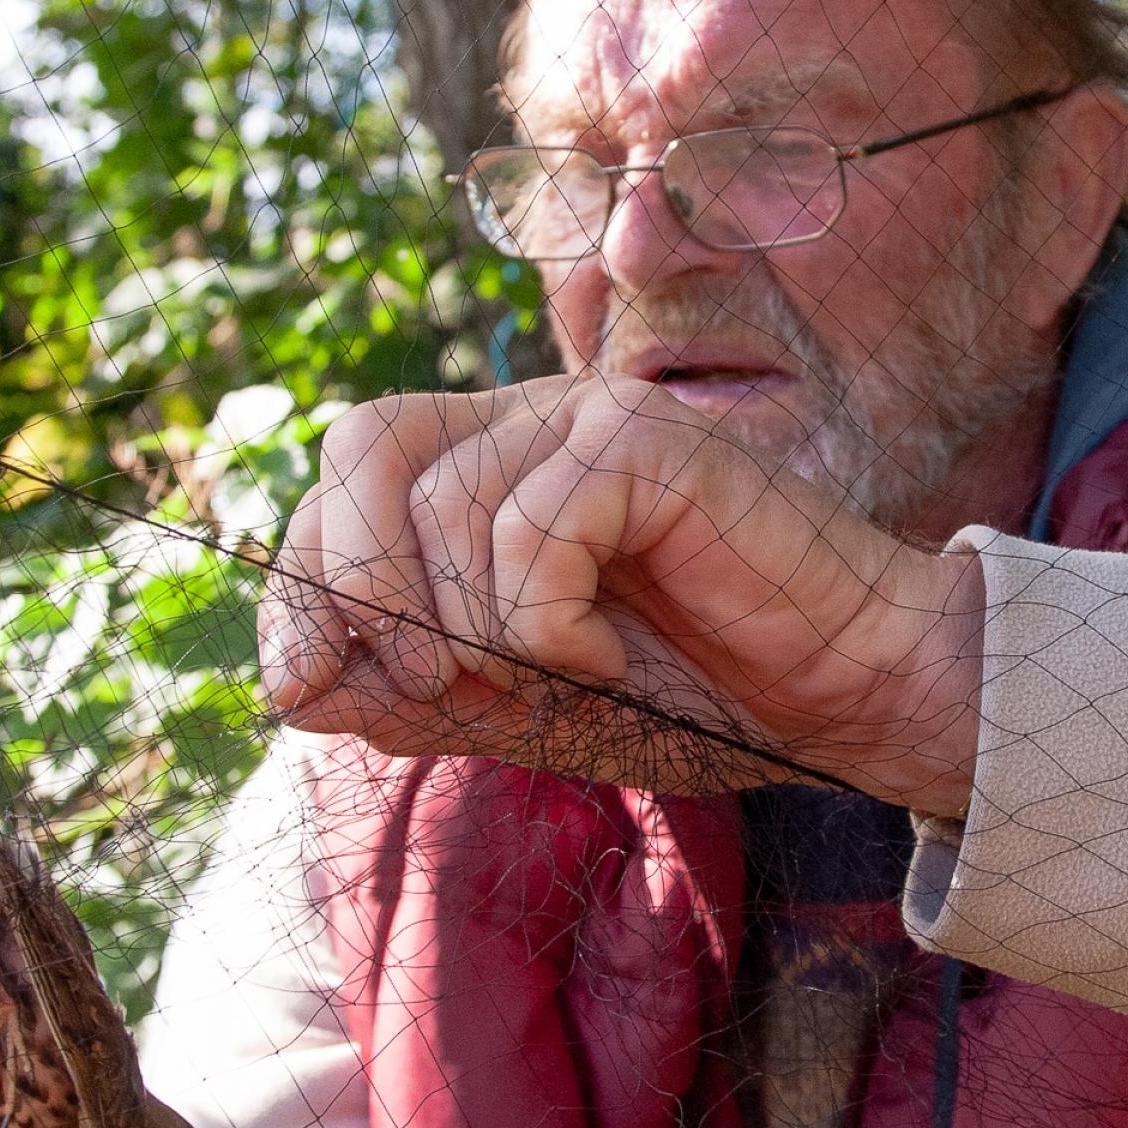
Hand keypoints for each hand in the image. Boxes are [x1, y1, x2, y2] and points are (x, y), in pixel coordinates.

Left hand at [260, 374, 985, 813]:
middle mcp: (526, 423)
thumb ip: (403, 692)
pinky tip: (608, 649)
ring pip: (444, 503)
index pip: (335, 487)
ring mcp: (590, 418)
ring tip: (556, 673)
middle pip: (361, 443)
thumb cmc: (691, 695)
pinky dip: (549, 620)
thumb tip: (285, 685)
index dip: (296, 588)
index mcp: (483, 470)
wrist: (842, 700)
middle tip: (439, 684)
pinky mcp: (650, 441)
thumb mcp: (516, 709)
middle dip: (361, 588)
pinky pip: (534, 525)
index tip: (305, 688)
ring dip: (476, 627)